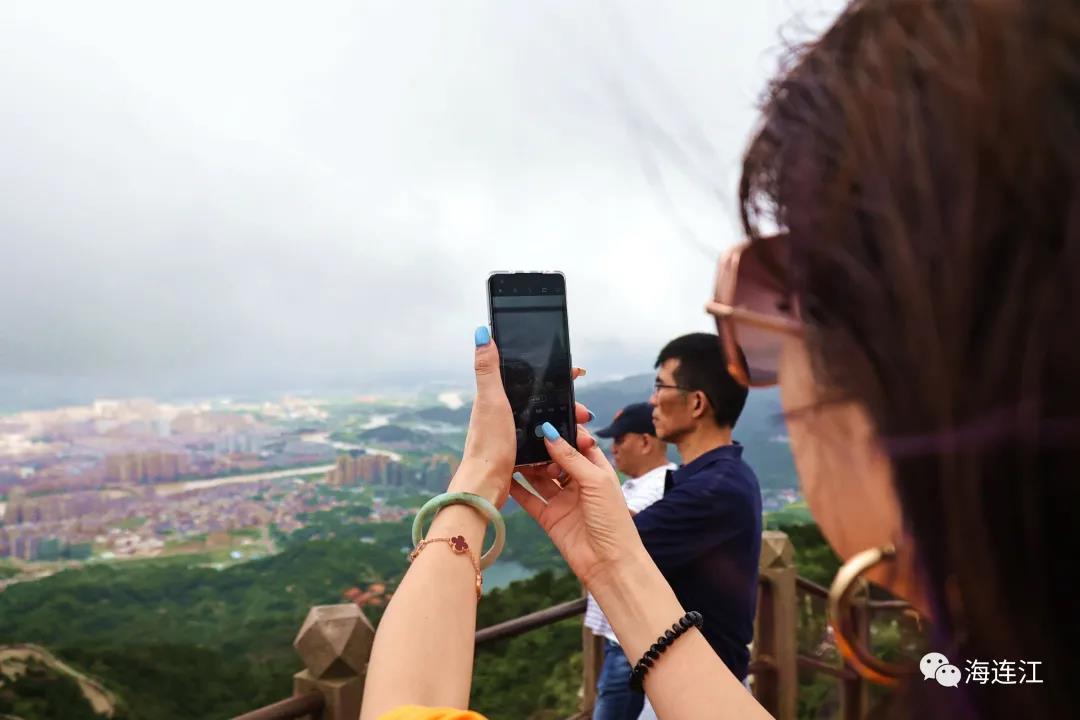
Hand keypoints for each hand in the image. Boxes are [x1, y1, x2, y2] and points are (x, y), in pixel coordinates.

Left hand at [450, 326, 590, 506]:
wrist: (486, 484)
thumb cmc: (488, 444)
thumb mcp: (491, 400)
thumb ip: (488, 368)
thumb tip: (481, 333)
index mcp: (498, 398)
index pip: (531, 377)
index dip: (555, 374)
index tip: (576, 374)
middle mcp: (505, 413)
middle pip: (545, 402)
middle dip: (568, 406)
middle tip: (584, 414)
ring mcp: (513, 433)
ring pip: (548, 424)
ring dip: (568, 428)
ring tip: (584, 437)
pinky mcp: (520, 453)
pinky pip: (547, 444)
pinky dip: (561, 445)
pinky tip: (571, 452)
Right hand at [510, 425, 645, 590]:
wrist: (609, 563)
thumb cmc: (612, 520)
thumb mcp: (595, 481)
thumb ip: (571, 458)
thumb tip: (550, 434)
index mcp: (596, 470)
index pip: (577, 444)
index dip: (563, 432)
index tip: (544, 420)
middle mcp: (578, 483)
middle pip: (556, 459)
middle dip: (541, 448)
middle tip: (524, 436)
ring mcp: (562, 500)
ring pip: (540, 477)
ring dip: (528, 465)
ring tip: (510, 451)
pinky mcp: (549, 517)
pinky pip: (529, 499)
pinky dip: (517, 488)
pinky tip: (504, 476)